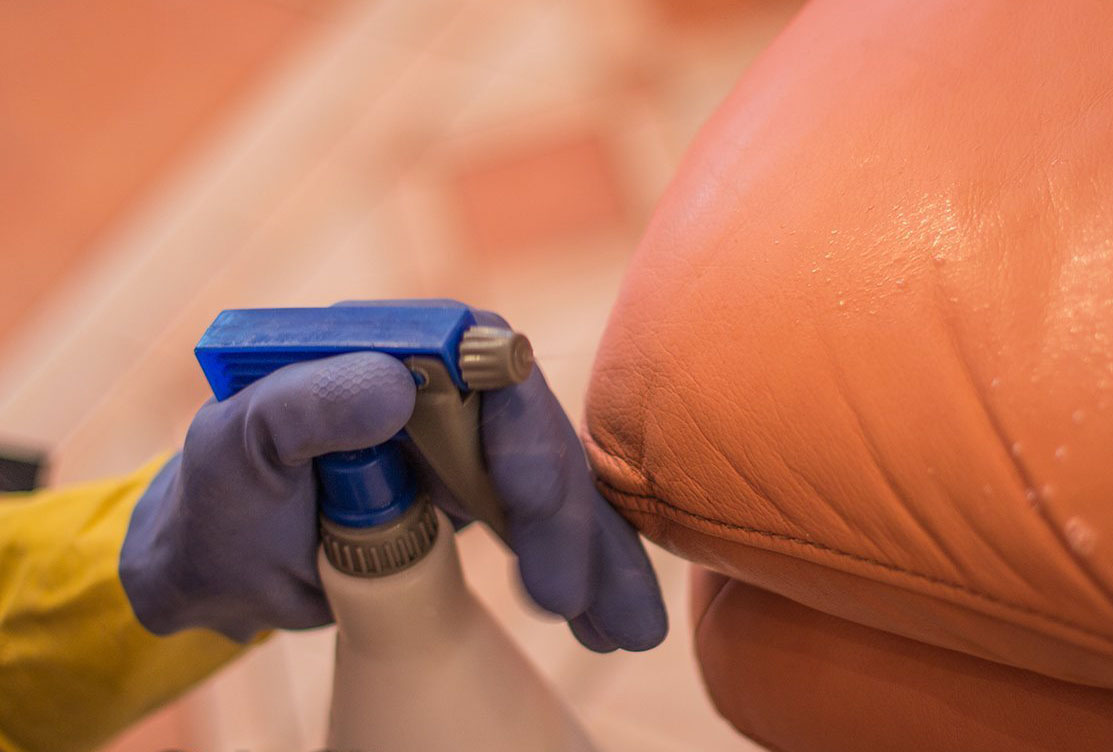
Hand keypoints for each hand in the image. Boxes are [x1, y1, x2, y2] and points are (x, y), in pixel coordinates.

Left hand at [119, 302, 666, 651]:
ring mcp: (474, 446)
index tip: (522, 493)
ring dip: (600, 555)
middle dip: (562, 513)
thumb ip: (299, 408)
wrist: (228, 567)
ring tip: (623, 628)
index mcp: (397, 352)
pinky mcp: (486, 499)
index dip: (519, 423)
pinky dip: (589, 575)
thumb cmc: (220, 496)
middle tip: (559, 594)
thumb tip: (392, 384)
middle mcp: (450, 389)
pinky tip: (612, 624)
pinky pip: (552, 532)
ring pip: (561, 488)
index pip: (488, 364)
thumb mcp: (235, 448)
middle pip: (536, 435)